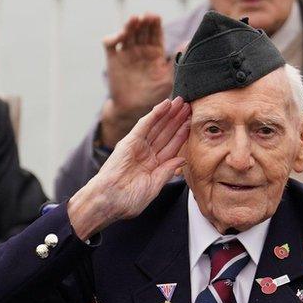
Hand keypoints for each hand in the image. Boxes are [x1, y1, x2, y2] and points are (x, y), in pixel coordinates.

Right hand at [68, 97, 189, 239]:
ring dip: (169, 114)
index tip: (192, 123)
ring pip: (158, 126)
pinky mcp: (129, 142)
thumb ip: (167, 171)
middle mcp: (146, 154)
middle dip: (178, 120)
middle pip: (166, 133)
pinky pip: (145, 125)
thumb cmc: (128, 200)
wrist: (109, 201)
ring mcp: (138, 147)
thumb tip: (182, 160)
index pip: (171, 146)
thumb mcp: (154, 186)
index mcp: (153, 165)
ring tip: (181, 101)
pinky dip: (155, 114)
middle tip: (189, 105)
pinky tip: (165, 105)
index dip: (182, 134)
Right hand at [100, 13, 174, 147]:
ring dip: (130, 25)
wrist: (134, 109)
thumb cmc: (154, 96)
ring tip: (136, 19)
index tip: (156, 18)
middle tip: (148, 16)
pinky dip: (114, 37)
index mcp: (155, 53)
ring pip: (127, 33)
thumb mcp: (168, 79)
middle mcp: (140, 50)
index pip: (155, 34)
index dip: (155, 25)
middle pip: (141, 30)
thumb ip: (176, 63)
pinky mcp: (113, 59)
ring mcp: (126, 53)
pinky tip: (121, 36)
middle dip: (144, 22)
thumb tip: (188, 46)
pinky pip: (110, 44)